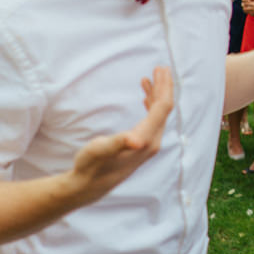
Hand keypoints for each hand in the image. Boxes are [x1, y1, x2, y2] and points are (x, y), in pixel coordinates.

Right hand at [66, 67, 173, 204]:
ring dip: (156, 95)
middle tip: (160, 68)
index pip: (162, 108)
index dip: (163, 87)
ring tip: (149, 78)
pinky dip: (150, 105)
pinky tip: (145, 98)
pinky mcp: (142, 146)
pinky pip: (152, 120)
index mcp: (146, 139)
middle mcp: (152, 142)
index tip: (161, 68)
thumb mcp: (100, 150)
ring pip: (158, 114)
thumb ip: (117, 143)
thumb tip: (136, 139)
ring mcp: (148, 144)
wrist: (89, 186)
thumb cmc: (91, 166)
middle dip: (163, 87)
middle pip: (164, 109)